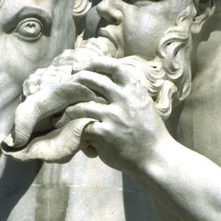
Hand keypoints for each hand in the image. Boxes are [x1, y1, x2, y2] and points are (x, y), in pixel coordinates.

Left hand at [56, 57, 168, 174]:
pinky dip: (78, 131)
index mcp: (134, 90)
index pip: (113, 66)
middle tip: (67, 84)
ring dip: (70, 109)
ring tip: (64, 113)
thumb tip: (111, 78)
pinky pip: (83, 127)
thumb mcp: (144, 105)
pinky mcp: (105, 134)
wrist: (155, 157)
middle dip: (77, 80)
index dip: (95, 62)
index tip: (83, 65)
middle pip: (92, 80)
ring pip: (81, 105)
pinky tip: (76, 135)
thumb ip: (129, 92)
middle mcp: (124, 99)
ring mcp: (113, 116)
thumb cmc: (149, 132)